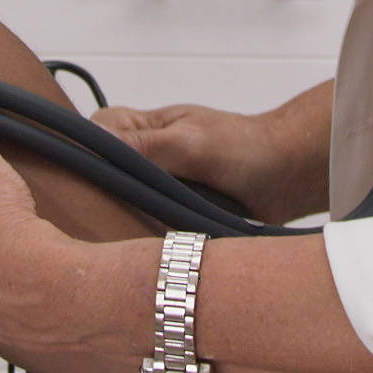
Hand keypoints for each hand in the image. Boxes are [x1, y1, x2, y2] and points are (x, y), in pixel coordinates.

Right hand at [94, 98, 325, 223]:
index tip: (86, 183)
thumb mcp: (190, 142)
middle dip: (102, 197)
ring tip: (134, 233)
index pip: (90, 140)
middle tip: (111, 216)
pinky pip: (145, 227)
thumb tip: (92, 144)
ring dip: (127, 220)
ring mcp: (155, 187)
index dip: (84, 159)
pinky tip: (152, 244)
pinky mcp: (170, 214)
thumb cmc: (246, 147)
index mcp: (139, 129)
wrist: (288, 176)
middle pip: (98, 177)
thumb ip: (144, 145)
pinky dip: (149, 235)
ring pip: (119, 207)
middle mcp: (142, 156)